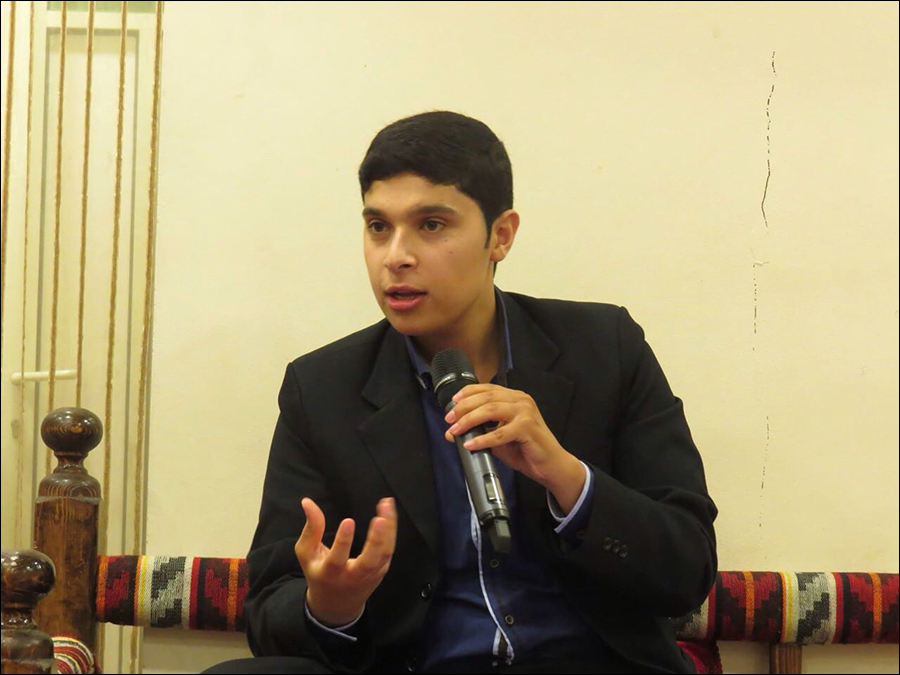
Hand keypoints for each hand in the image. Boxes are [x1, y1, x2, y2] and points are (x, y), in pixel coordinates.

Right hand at [294, 496, 396, 626]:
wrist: (337, 605)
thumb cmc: (319, 574)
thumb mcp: (307, 554)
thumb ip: (311, 528)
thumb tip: (307, 501)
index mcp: (330, 573)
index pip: (337, 558)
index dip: (344, 541)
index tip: (348, 521)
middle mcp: (353, 576)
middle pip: (369, 561)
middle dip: (376, 540)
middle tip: (379, 519)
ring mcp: (371, 574)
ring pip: (384, 554)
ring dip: (388, 529)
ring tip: (387, 505)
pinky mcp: (382, 570)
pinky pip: (389, 549)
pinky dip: (391, 530)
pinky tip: (389, 513)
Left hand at [443, 384, 584, 511]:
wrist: (551, 465)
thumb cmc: (526, 449)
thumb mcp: (499, 437)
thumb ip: (480, 431)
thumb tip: (453, 432)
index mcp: (515, 397)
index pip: (487, 388)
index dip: (467, 393)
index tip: (452, 402)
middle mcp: (521, 400)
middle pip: (485, 398)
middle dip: (463, 408)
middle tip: (449, 420)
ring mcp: (525, 412)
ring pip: (490, 411)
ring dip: (469, 421)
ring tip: (455, 431)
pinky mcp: (527, 428)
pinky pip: (499, 433)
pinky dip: (483, 439)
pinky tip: (470, 444)